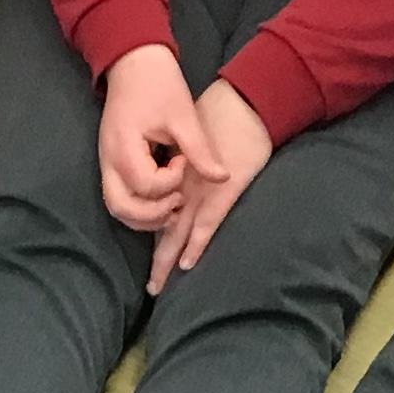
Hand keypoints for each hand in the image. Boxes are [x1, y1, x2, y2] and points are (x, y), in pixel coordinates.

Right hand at [97, 44, 222, 234]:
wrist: (133, 62)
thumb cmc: (159, 83)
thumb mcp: (184, 115)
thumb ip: (200, 151)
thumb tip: (223, 178)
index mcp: (124, 146)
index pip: (145, 185)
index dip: (171, 181)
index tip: (184, 160)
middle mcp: (109, 161)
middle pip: (121, 208)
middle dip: (153, 215)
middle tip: (178, 201)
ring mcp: (107, 164)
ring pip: (118, 208)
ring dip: (146, 216)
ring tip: (173, 204)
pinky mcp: (112, 164)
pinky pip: (121, 197)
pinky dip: (141, 207)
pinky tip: (164, 198)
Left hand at [147, 78, 273, 295]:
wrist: (244, 104)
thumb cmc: (221, 117)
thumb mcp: (192, 139)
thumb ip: (183, 161)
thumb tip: (177, 176)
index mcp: (177, 176)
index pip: (160, 212)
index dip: (154, 235)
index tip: (149, 260)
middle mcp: (184, 188)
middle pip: (165, 230)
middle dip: (158, 261)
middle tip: (150, 288)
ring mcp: (202, 192)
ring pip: (179, 234)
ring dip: (168, 261)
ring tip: (158, 287)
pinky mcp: (222, 193)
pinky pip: (206, 225)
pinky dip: (195, 245)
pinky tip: (186, 264)